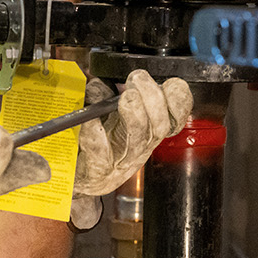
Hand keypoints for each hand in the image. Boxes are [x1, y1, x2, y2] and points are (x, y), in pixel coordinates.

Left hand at [70, 69, 193, 227]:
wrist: (78, 177)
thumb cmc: (100, 145)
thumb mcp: (112, 118)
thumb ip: (111, 95)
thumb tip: (105, 81)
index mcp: (149, 132)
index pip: (175, 117)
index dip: (179, 102)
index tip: (170, 84)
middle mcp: (140, 146)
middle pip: (159, 126)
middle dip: (153, 99)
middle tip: (138, 79)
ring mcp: (120, 161)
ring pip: (135, 139)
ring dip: (134, 115)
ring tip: (127, 98)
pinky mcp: (97, 171)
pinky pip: (99, 153)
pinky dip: (96, 135)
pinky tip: (92, 123)